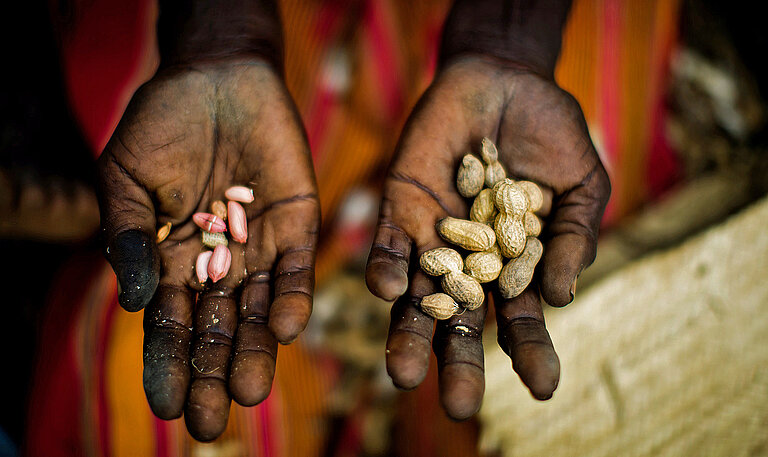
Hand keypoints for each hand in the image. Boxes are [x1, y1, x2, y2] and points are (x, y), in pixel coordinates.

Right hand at [97, 60, 318, 440]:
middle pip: (218, 330)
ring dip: (256, 350)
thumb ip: (127, 237)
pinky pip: (296, 268)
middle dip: (213, 373)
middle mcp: (221, 265)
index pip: (171, 324)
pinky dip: (291, 297)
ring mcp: (260, 248)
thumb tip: (130, 301)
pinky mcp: (297, 224)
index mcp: (175, 262)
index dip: (167, 365)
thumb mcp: (126, 180)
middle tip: (211, 422)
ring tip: (249, 392)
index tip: (167, 407)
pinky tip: (286, 328)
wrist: (215, 78)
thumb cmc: (161, 127)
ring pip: (259, 310)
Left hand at [365, 55, 609, 418]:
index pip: (521, 318)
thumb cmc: (551, 134)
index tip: (545, 388)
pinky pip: (387, 245)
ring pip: (413, 298)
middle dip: (457, 361)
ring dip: (408, 334)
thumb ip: (571, 237)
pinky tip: (385, 289)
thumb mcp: (581, 183)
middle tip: (456, 407)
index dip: (532, 351)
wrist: (503, 79)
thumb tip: (560, 298)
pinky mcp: (398, 207)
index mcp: (512, 265)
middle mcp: (467, 262)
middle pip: (459, 322)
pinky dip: (385, 268)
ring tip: (404, 373)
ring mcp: (430, 238)